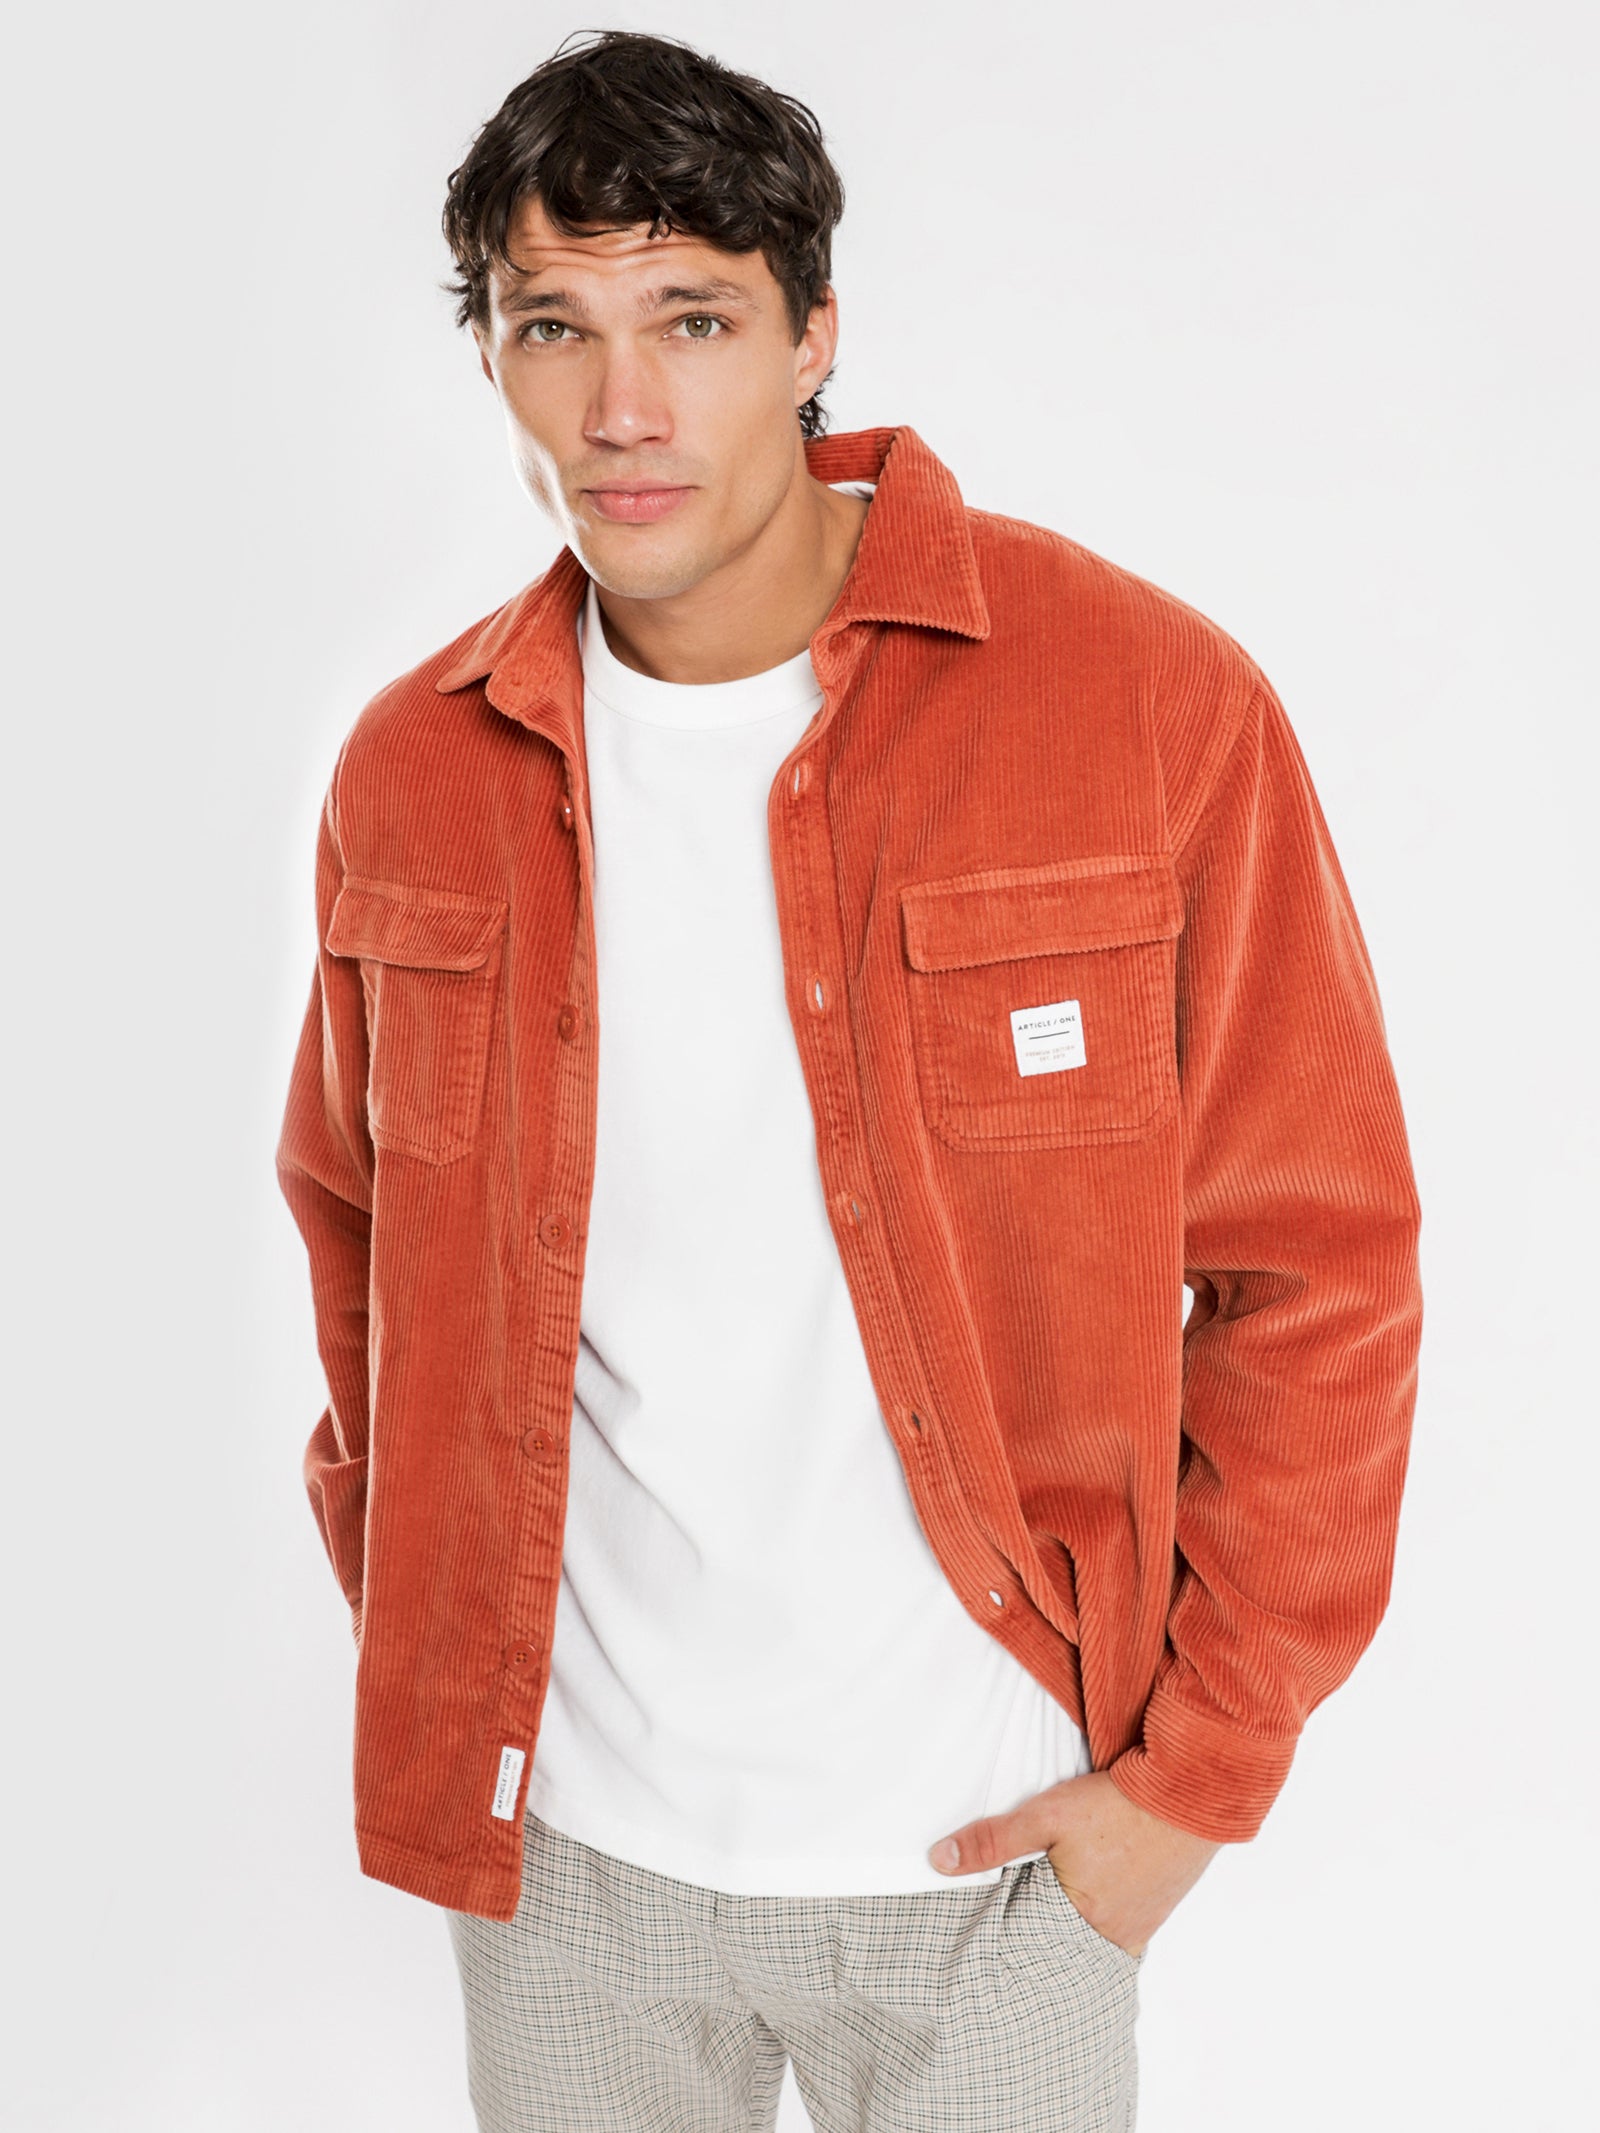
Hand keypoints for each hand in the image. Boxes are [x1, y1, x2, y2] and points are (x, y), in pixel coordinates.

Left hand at [927, 1770, 1220, 1956]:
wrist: (1190, 1788)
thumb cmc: (1118, 1804)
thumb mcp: (1046, 1815)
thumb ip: (993, 1841)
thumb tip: (938, 1860)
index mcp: (1083, 1923)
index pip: (1034, 1945)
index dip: (1015, 1934)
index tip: (995, 1933)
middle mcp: (1117, 1936)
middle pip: (1067, 1943)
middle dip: (1045, 1933)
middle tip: (1023, 1920)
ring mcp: (1143, 1925)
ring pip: (1097, 1933)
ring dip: (1079, 1919)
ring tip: (1057, 1903)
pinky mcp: (1161, 1906)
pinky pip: (1125, 1921)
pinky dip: (1107, 1909)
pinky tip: (1098, 1889)